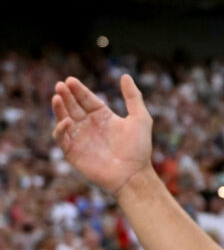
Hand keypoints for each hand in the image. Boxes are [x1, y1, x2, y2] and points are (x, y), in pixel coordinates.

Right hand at [52, 75, 153, 195]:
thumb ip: (133, 97)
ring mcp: (81, 139)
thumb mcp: (140, 118)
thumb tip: (125, 75)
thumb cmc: (139, 148)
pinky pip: (62, 139)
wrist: (134, 174)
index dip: (79, 90)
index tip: (70, 80)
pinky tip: (67, 121)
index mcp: (104, 117)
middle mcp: (90, 126)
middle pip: (74, 107)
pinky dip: (61, 130)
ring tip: (57, 97)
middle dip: (66, 96)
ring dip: (59, 109)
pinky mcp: (74, 153)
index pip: (87, 100)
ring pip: (64, 120)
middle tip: (60, 85)